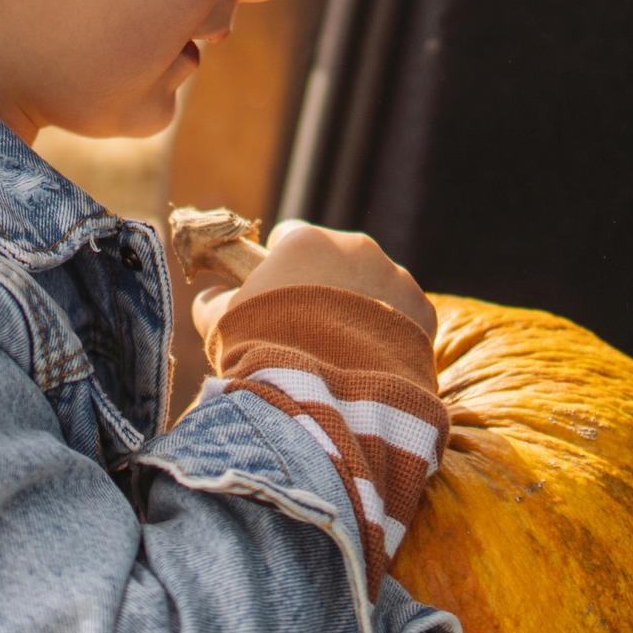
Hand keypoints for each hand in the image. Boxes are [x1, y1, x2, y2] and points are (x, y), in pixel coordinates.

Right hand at [193, 219, 437, 355]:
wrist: (324, 396)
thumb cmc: (263, 350)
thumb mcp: (221, 322)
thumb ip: (214, 300)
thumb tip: (208, 296)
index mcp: (307, 240)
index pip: (292, 236)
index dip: (282, 264)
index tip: (277, 294)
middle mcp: (358, 248)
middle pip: (340, 260)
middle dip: (327, 288)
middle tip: (310, 331)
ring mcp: (397, 279)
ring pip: (376, 288)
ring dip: (361, 311)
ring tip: (343, 355)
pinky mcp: (424, 314)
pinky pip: (403, 319)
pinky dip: (390, 338)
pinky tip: (371, 366)